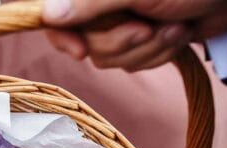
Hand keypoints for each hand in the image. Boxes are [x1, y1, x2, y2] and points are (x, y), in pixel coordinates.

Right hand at [41, 0, 226, 70]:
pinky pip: (131, 63)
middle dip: (120, 42)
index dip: (60, 35)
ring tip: (173, 26)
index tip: (80, 50)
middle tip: (146, 27)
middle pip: (84, 40)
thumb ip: (90, 2)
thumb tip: (47, 14)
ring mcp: (122, 18)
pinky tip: (179, 34)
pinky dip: (158, 54)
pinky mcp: (142, 36)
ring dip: (146, 49)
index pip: (52, 11)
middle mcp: (103, 1)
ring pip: (108, 56)